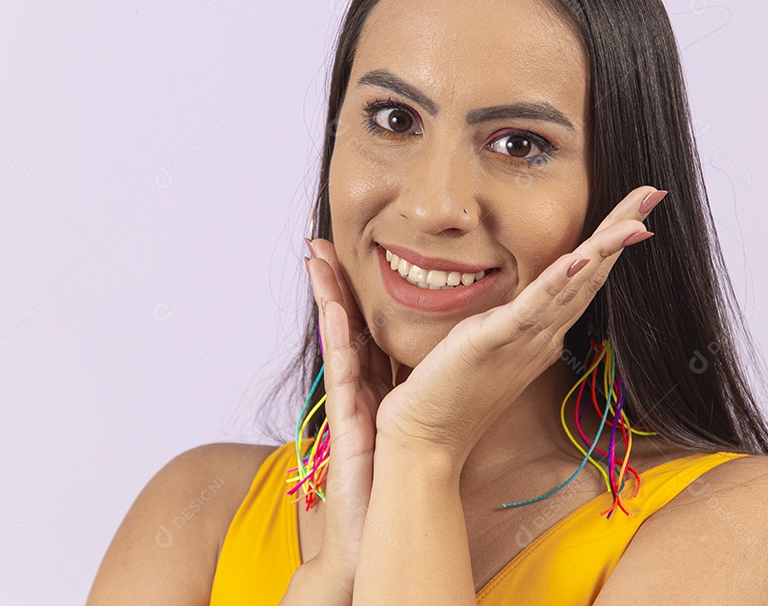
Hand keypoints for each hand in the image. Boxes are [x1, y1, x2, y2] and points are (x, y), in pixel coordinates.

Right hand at [303, 239, 394, 598]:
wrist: (387, 523)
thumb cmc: (401, 478)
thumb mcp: (412, 422)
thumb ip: (418, 389)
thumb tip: (451, 358)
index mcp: (382, 384)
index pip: (370, 328)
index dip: (359, 293)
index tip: (354, 257)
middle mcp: (362, 386)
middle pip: (348, 323)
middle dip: (335, 283)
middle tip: (323, 242)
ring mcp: (350, 399)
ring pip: (338, 335)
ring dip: (327, 295)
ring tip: (316, 255)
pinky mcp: (348, 417)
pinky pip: (343, 367)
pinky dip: (337, 334)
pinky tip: (334, 305)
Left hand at [372, 186, 660, 466]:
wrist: (425, 437)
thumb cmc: (449, 391)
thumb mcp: (487, 342)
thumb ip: (509, 321)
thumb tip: (521, 303)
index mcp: (540, 330)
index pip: (583, 276)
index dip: (611, 242)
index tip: (637, 211)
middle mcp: (542, 333)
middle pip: (591, 273)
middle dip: (621, 231)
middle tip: (652, 194)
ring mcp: (523, 339)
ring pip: (573, 286)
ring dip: (605, 250)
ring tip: (635, 220)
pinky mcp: (494, 342)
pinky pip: (532, 309)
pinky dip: (558, 282)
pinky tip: (580, 259)